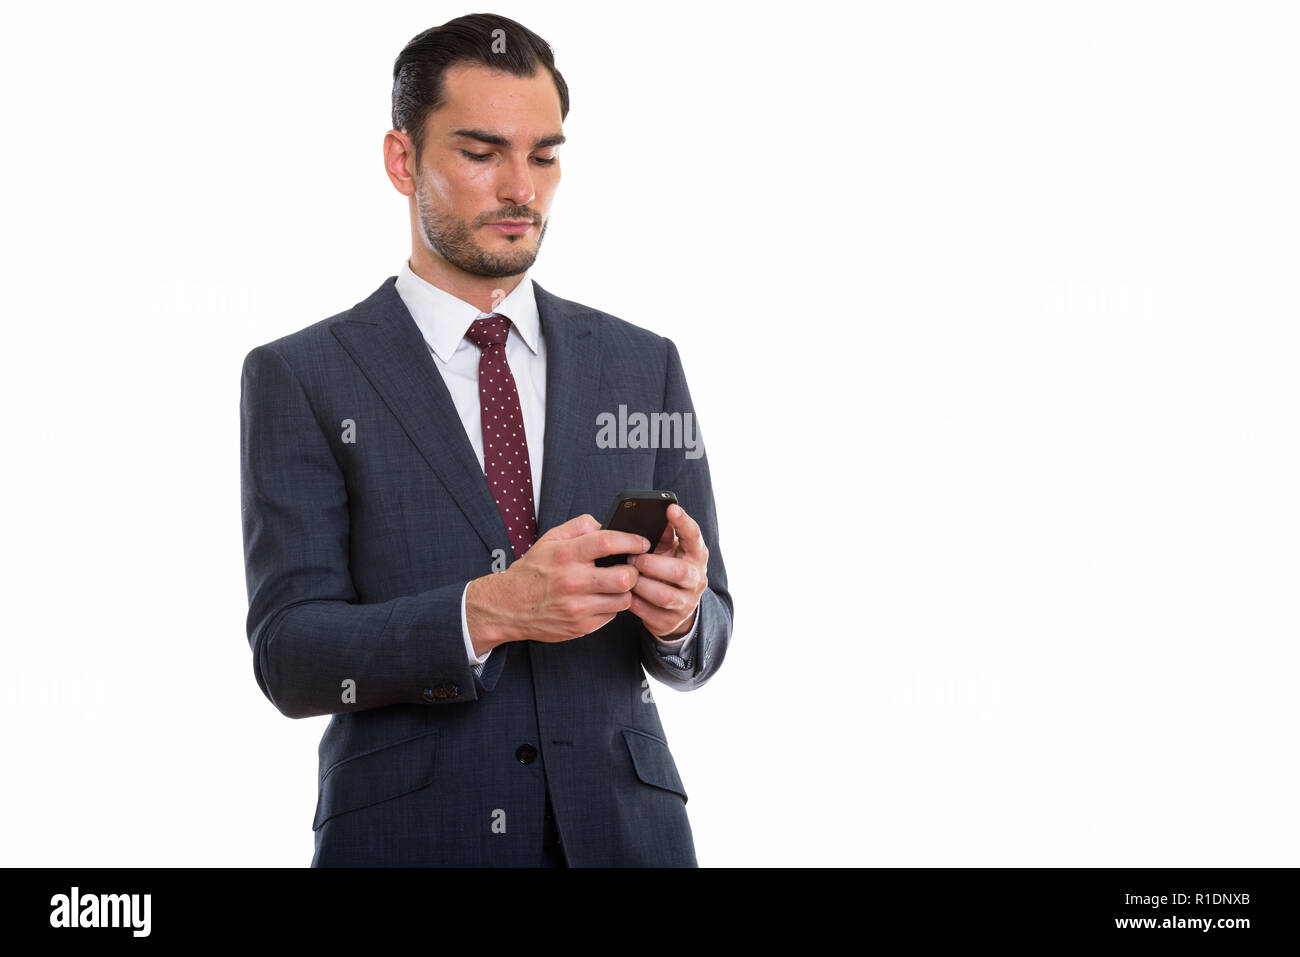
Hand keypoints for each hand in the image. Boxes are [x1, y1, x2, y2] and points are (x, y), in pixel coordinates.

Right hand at [465, 513, 650, 653]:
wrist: (508, 607)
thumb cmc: (533, 571)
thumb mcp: (550, 540)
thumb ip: (579, 526)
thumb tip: (606, 524)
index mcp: (566, 555)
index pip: (608, 542)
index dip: (631, 540)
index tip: (641, 542)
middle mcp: (572, 582)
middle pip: (624, 577)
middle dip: (634, 571)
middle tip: (630, 567)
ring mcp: (577, 607)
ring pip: (623, 599)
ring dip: (625, 591)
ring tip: (615, 584)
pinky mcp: (581, 627)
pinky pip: (612, 616)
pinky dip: (612, 607)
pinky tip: (601, 599)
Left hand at [628, 504, 707, 638]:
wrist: (674, 608)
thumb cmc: (665, 567)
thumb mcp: (667, 549)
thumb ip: (660, 534)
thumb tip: (647, 515)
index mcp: (696, 556)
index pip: (694, 536)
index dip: (683, 522)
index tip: (670, 508)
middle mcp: (697, 579)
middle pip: (680, 572)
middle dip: (654, 564)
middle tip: (634, 558)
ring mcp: (686, 603)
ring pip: (664, 596)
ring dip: (641, 585)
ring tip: (627, 577)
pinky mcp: (670, 622)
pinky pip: (649, 613)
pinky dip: (634, 602)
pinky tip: (624, 593)